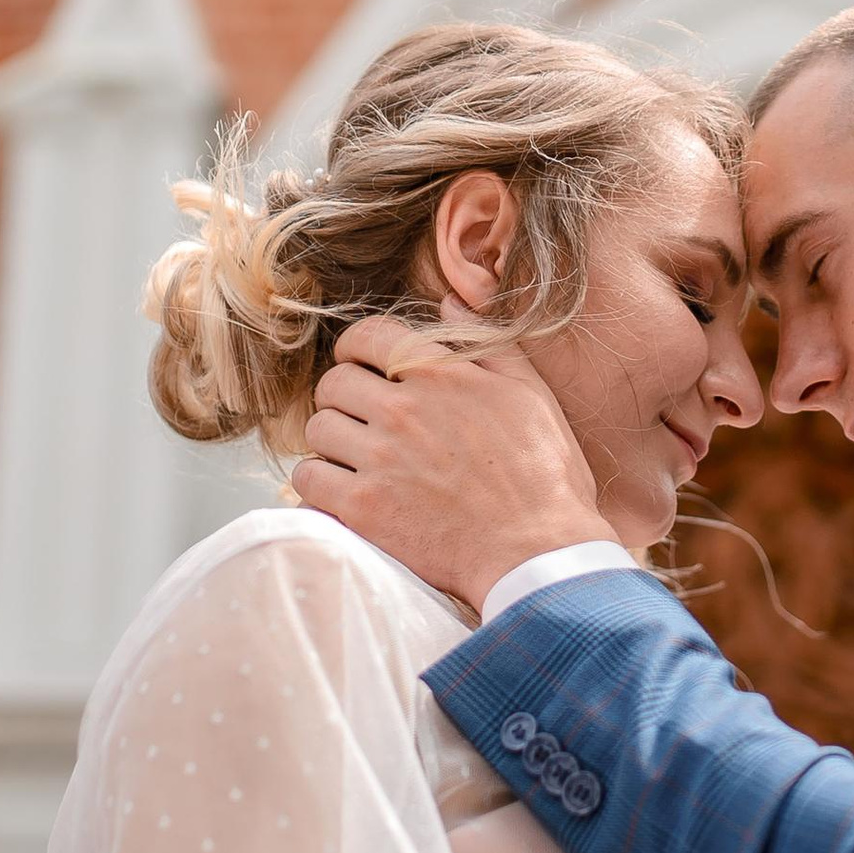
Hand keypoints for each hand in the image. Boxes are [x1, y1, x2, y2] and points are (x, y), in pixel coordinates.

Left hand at [291, 315, 612, 611]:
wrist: (538, 553)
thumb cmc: (544, 476)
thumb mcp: (530, 394)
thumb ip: (485, 341)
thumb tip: (447, 299)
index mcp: (441, 374)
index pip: (367, 336)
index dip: (355, 349)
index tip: (359, 367)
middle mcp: (402, 409)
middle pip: (333, 383)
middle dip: (342, 398)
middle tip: (359, 420)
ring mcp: (378, 459)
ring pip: (318, 430)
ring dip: (331, 442)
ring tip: (354, 459)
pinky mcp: (363, 509)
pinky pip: (309, 480)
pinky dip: (318, 484)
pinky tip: (342, 492)